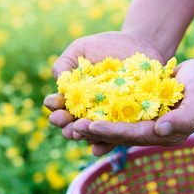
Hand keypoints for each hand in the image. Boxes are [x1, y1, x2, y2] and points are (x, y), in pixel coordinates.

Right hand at [44, 31, 167, 150]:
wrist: (142, 45)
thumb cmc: (108, 46)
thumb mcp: (82, 49)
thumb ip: (66, 63)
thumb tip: (58, 81)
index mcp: (75, 95)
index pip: (60, 105)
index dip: (54, 106)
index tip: (52, 103)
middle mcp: (89, 110)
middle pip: (73, 123)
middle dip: (65, 125)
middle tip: (63, 124)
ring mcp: (108, 118)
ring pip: (92, 133)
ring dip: (82, 136)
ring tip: (76, 134)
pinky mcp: (128, 122)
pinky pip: (116, 137)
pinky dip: (106, 144)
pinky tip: (96, 148)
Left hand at [71, 57, 193, 155]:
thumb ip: (183, 118)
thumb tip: (160, 131)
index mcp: (166, 135)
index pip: (134, 136)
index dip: (111, 133)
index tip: (90, 128)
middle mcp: (153, 133)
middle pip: (120, 135)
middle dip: (95, 132)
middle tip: (70, 127)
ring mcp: (147, 123)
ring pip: (115, 126)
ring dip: (93, 125)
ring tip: (69, 122)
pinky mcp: (141, 111)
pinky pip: (118, 114)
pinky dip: (100, 113)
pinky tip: (82, 110)